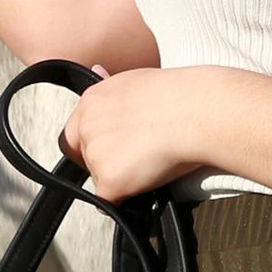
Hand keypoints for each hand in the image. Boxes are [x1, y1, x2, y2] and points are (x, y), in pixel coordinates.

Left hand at [56, 67, 206, 201]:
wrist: (196, 111)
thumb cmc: (179, 95)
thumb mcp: (136, 79)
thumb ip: (112, 86)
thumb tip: (97, 70)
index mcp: (92, 100)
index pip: (74, 131)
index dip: (92, 143)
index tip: (112, 147)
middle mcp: (87, 125)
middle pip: (84, 156)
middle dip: (104, 161)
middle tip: (134, 158)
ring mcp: (95, 153)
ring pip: (98, 178)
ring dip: (119, 178)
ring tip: (150, 163)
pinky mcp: (109, 179)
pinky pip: (109, 200)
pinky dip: (126, 197)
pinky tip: (146, 181)